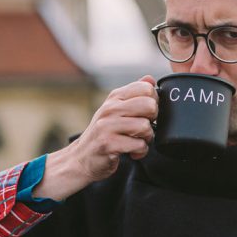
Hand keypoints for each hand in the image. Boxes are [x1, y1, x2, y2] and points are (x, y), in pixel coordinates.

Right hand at [34, 75, 157, 200]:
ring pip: (145, 127)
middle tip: (143, 128)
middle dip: (153, 120)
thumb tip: (150, 79)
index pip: (146, 88)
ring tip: (137, 140)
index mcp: (115, 97)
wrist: (82, 158)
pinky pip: (139, 145)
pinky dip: (140, 152)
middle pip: (149, 106)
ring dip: (147, 138)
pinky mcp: (108, 144)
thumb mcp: (116, 109)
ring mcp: (107, 126)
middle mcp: (110, 108)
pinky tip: (132, 152)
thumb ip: (134, 94)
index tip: (146, 113)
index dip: (154, 101)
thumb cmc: (104, 133)